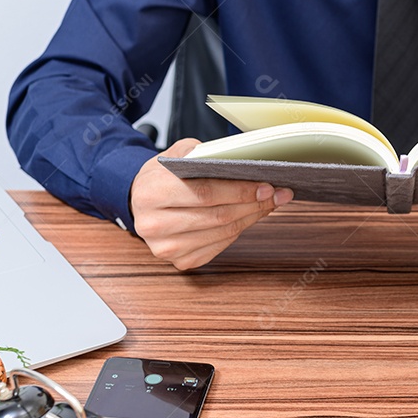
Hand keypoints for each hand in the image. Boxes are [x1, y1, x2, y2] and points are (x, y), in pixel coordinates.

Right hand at [130, 138, 293, 268]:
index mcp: (151, 192)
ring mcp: (166, 247)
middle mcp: (153, 224)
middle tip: (279, 194)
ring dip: (252, 217)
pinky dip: (239, 230)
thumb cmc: (162, 177)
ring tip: (271, 203)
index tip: (267, 185)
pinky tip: (251, 216)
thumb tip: (245, 163)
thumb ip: (205, 156)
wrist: (138, 200)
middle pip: (217, 216)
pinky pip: (220, 246)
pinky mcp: (180, 261)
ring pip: (222, 233)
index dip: (240, 191)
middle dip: (254, 204)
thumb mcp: (177, 155)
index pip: (204, 193)